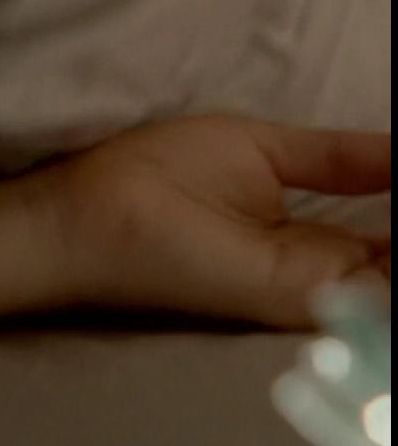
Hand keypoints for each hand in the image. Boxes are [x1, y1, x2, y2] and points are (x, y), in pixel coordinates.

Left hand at [41, 116, 390, 327]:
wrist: (79, 215)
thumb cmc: (150, 180)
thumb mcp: (264, 152)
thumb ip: (341, 160)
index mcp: (318, 243)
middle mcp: (325, 275)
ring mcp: (314, 289)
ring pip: (391, 281)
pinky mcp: (295, 293)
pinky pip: (379, 292)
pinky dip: (393, 263)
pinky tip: (397, 247)